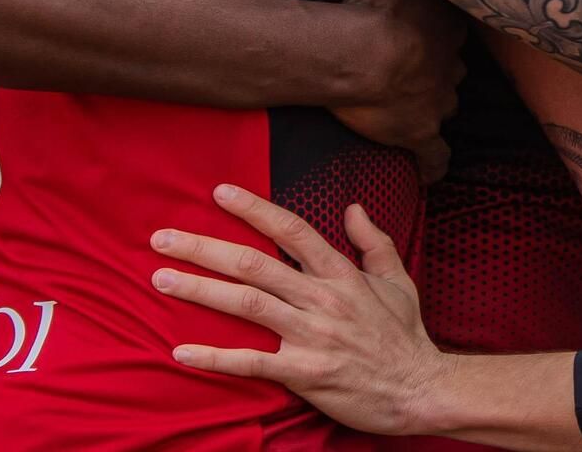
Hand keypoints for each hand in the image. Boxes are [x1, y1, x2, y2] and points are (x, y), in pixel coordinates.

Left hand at [153, 184, 446, 434]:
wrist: (419, 388)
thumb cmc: (405, 335)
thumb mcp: (398, 279)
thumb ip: (374, 241)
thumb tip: (354, 207)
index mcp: (342, 274)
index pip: (292, 230)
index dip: (254, 209)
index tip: (220, 193)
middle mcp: (322, 299)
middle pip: (254, 264)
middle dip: (204, 248)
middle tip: (163, 237)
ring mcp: (312, 336)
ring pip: (246, 305)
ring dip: (200, 290)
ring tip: (161, 278)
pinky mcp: (305, 373)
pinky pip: (252, 363)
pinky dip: (215, 357)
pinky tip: (181, 351)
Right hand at [333, 0, 465, 181]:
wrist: (360, 52)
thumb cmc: (373, 7)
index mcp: (446, 27)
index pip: (453, 32)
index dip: (440, 36)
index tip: (428, 37)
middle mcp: (450, 65)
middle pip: (453, 71)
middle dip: (439, 71)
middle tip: (414, 70)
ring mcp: (437, 102)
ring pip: (445, 106)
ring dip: (433, 105)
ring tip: (414, 109)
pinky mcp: (419, 133)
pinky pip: (435, 156)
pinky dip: (433, 165)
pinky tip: (430, 174)